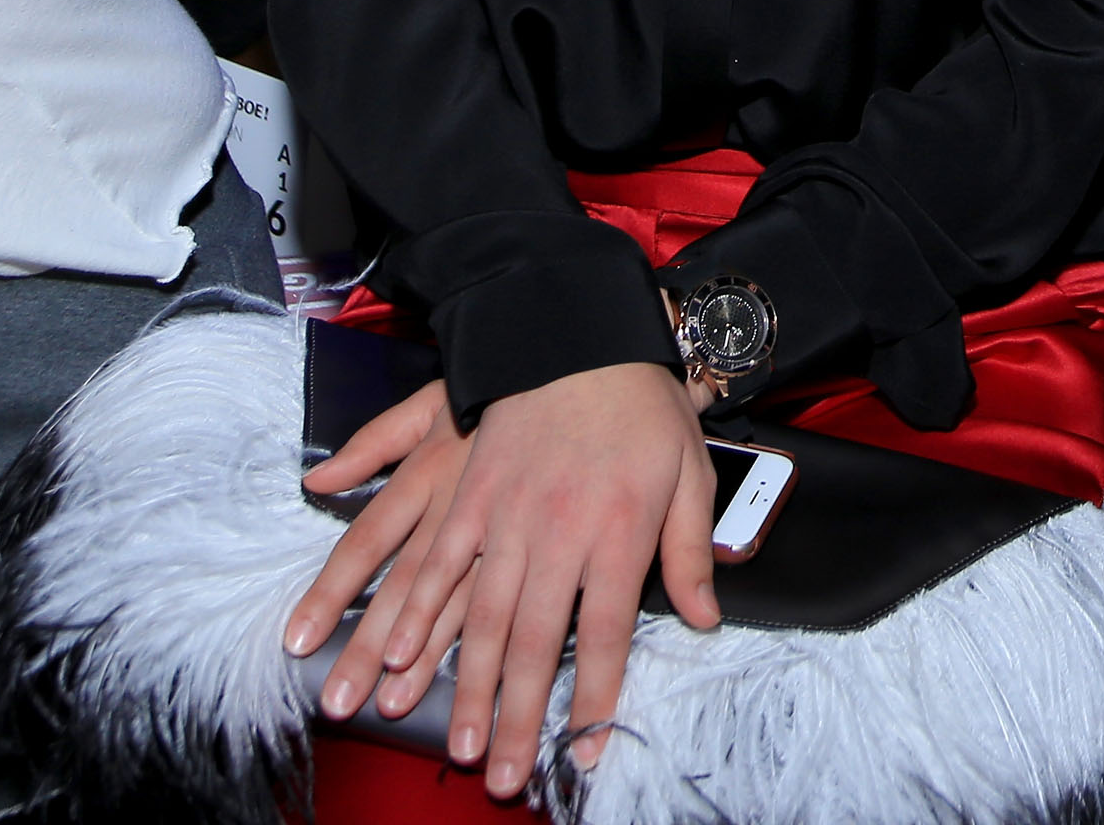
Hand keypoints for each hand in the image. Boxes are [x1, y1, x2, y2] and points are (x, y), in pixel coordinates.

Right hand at [282, 361, 719, 799]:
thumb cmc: (646, 406)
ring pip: (481, 615)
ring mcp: (506, 512)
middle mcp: (559, 530)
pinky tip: (402, 658)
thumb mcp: (690, 474)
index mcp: (618, 530)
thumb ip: (691, 553)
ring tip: (458, 741)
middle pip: (537, 641)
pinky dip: (418, 614)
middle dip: (518, 717)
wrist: (584, 327)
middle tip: (501, 776)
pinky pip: (437, 563)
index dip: (597, 696)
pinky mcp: (467, 492)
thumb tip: (701, 620)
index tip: (585, 751)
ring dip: (467, 684)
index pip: (609, 632)